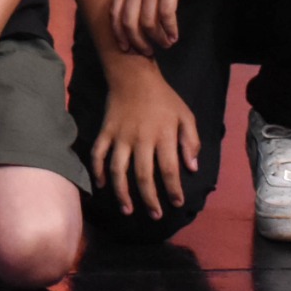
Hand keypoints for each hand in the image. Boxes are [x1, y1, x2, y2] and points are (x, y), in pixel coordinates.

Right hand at [91, 59, 200, 220]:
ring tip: (128, 210)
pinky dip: (97, 171)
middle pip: (143, 175)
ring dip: (122, 193)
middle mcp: (141, 139)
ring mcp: (120, 136)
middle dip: (150, 199)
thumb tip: (192, 168)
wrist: (133, 76)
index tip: (177, 203)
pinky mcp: (105, 131)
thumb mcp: (186, 115)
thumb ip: (191, 141)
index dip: (173, 189)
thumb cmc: (164, 98)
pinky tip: (101, 185)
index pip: (169, 169)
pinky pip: (98, 154)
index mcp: (163, 135)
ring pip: (118, 170)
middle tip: (155, 215)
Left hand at [111, 0, 203, 53]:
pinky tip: (175, 35)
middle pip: (129, 23)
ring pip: (148, 23)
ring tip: (166, 44)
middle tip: (147, 52)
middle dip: (137, 42)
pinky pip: (166, 16)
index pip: (114, 14)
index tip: (125, 48)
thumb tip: (137, 12)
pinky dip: (170, 29)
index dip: (118, 34)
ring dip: (157, 38)